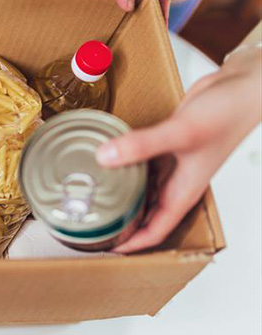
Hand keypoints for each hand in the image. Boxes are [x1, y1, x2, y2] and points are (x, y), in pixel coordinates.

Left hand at [97, 48, 261, 252]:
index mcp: (184, 191)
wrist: (244, 86)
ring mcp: (172, 163)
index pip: (155, 230)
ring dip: (121, 194)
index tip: (105, 248)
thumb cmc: (227, 114)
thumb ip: (143, 145)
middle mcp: (177, 181)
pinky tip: (105, 160)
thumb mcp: (182, 132)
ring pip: (142, 188)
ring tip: (91, 197)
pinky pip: (141, 162)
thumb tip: (104, 157)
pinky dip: (124, 165)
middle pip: (145, 213)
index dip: (131, 243)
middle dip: (121, 223)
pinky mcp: (167, 144)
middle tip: (90, 224)